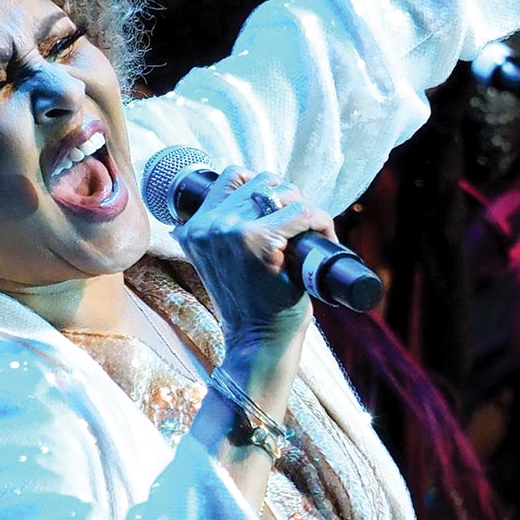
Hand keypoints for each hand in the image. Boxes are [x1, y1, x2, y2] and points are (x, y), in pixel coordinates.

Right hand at [172, 167, 331, 350]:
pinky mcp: (264, 243)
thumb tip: (243, 204)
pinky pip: (303, 212)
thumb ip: (221, 234)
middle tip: (300, 222)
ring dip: (304, 206)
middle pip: (261, 180)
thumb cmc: (247, 304)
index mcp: (195, 229)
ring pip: (283, 191)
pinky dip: (320, 220)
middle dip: (286, 196)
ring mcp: (235, 232)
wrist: (256, 342)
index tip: (277, 207)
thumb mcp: (219, 261)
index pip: (231, 177)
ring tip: (311, 229)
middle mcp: (209, 226)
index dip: (261, 187)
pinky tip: (324, 235)